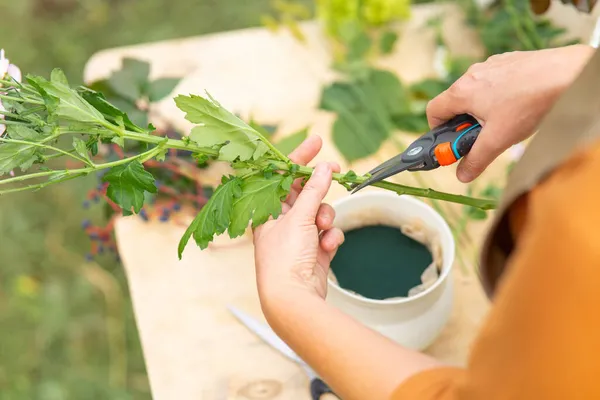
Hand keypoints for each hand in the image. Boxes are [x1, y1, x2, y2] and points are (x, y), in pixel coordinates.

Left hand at [253, 135, 344, 303]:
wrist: (293, 298)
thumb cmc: (284, 258)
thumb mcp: (299, 218)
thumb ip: (313, 191)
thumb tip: (325, 168)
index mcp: (267, 210)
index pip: (282, 176)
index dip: (299, 158)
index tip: (317, 142)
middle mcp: (281, 221)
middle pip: (304, 193)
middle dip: (320, 188)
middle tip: (336, 170)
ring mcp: (299, 236)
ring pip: (320, 212)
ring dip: (326, 217)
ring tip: (323, 228)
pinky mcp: (315, 250)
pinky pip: (328, 233)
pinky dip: (330, 237)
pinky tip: (327, 247)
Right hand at [426, 44, 593, 182]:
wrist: (568, 74)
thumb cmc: (530, 104)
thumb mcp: (498, 140)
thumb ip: (476, 159)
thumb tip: (462, 175)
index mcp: (462, 92)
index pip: (433, 111)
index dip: (438, 130)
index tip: (453, 143)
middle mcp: (472, 74)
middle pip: (455, 103)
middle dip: (464, 123)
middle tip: (482, 137)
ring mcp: (491, 65)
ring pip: (476, 92)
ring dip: (482, 110)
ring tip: (505, 122)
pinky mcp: (508, 61)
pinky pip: (494, 82)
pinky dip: (498, 96)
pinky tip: (519, 105)